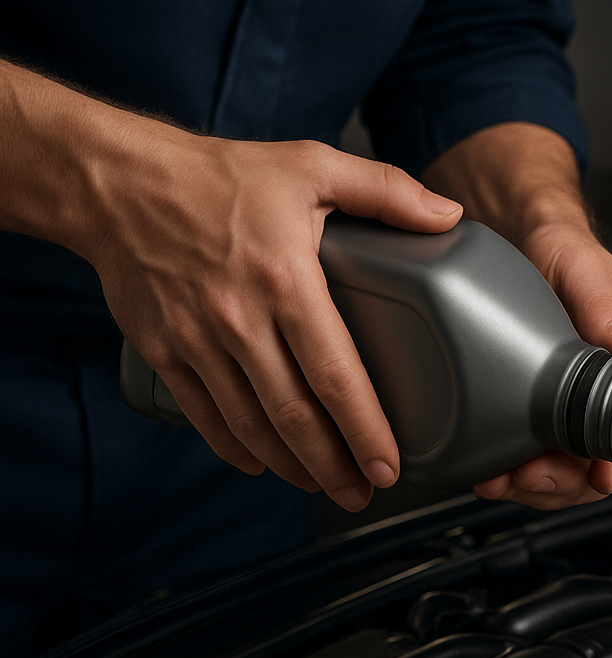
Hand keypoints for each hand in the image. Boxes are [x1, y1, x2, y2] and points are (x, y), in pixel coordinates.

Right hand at [77, 123, 460, 510]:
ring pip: (250, 424)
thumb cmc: (219, 175)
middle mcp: (238, 319)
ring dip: (291, 465)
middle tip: (364, 492)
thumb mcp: (311, 165)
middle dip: (334, 466)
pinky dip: (235, 447)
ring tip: (325, 486)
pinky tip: (264, 463)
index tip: (389, 463)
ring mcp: (196, 340)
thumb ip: (387, 192)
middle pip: (293, 415)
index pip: (334, 373)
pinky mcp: (162, 350)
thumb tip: (449, 214)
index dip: (365, 429)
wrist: (116, 180)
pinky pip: (204, 414)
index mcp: (285, 280)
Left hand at [422, 122, 611, 510]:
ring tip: (500, 480)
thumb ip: (601, 303)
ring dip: (538, 484)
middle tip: (526, 478)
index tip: (598, 477)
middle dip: (567, 480)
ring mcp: (579, 403)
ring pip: (572, 467)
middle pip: (607, 458)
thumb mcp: (581, 266)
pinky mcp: (545, 409)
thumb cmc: (562, 249)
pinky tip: (492, 468)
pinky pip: (542, 455)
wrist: (520, 240)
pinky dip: (519, 471)